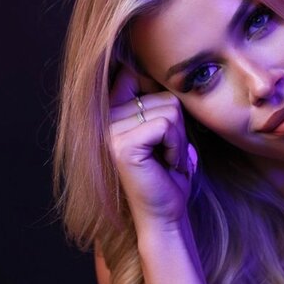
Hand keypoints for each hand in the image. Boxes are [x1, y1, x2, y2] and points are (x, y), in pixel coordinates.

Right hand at [108, 65, 197, 230]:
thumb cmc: (168, 176)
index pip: (134, 74)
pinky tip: (165, 165)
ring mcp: (110, 131)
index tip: (161, 133)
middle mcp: (105, 119)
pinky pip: (166, 125)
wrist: (164, 215)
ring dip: (178, 139)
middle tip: (166, 155)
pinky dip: (176, 147)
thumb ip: (158, 102)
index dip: (161, 99)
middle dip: (177, 128)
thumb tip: (162, 68)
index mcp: (110, 112)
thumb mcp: (165, 131)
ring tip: (166, 161)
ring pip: (169, 109)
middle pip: (162, 95)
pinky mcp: (122, 145)